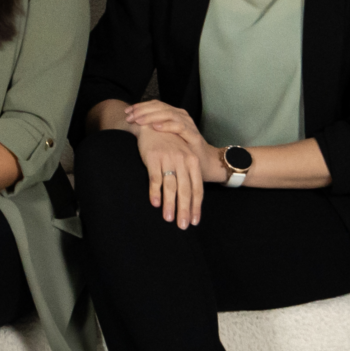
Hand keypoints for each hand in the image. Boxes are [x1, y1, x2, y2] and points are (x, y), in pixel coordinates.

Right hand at [125, 100, 218, 223]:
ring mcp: (168, 159)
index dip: (196, 206)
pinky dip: (155, 192)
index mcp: (192, 162)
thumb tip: (189, 199)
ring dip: (170, 204)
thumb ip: (187, 175)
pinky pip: (155, 178)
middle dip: (185, 210)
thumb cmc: (169, 144)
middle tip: (183, 225)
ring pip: (171, 186)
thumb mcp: (182, 156)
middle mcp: (182, 161)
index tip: (194, 221)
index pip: (197, 188)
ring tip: (168, 219)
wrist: (152, 124)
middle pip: (185, 190)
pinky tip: (155, 203)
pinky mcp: (153, 157)